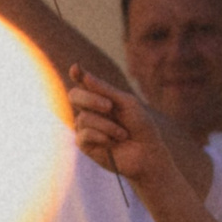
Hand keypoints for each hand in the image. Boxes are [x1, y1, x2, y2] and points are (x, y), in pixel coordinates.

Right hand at [67, 66, 163, 181]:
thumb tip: (84, 75)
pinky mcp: (84, 144)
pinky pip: (84, 134)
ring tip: (122, 134)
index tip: (76, 68)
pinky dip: (101, 136)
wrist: (146, 153)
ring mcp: (85, 126)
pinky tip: (112, 142)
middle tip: (109, 106)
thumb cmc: (140, 126)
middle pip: (74, 95)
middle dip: (91, 99)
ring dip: (107, 125)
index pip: (84, 82)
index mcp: (100, 97)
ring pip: (83, 117)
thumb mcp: (126, 103)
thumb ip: (105, 90)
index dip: (77, 74)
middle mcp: (89, 109)